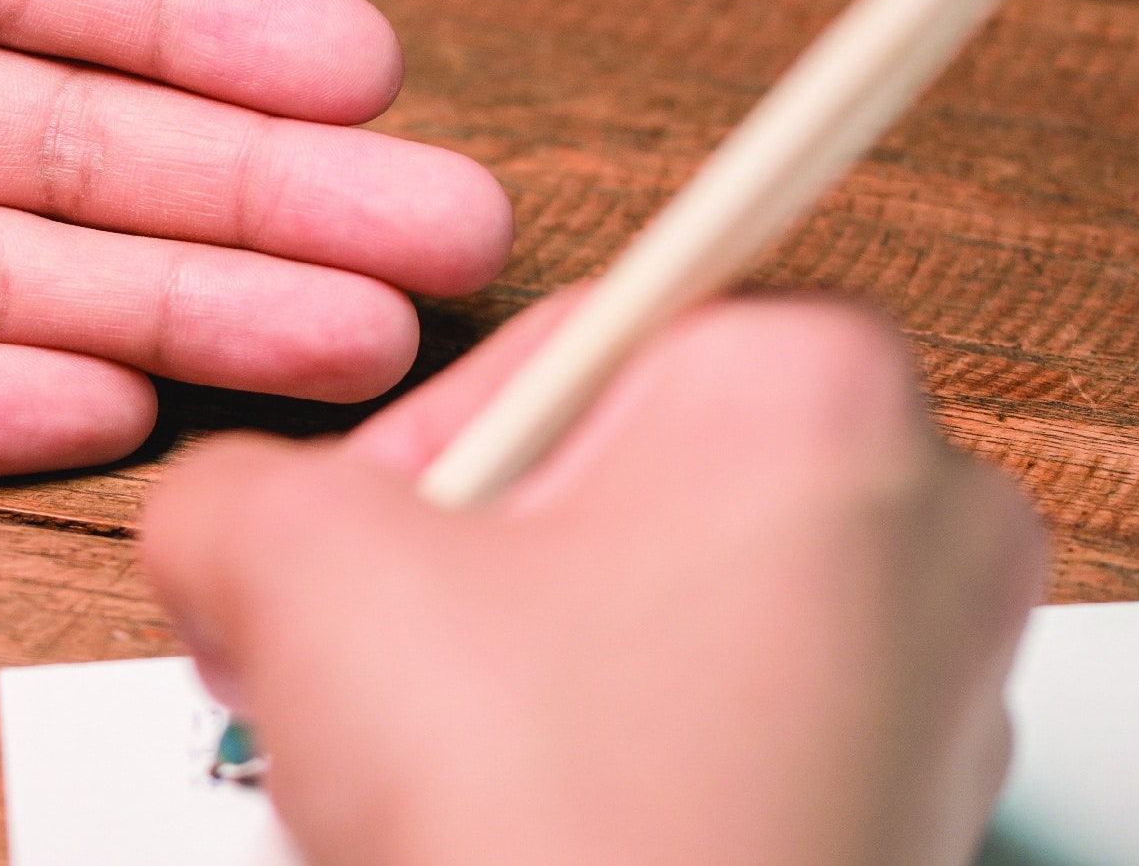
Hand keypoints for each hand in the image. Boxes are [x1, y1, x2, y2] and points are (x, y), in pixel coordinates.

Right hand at [141, 296, 1046, 864]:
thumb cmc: (557, 835)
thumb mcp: (296, 577)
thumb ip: (221, 485)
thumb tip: (212, 513)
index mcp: (809, 391)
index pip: (565, 323)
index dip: (418, 433)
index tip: (360, 528)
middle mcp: (916, 516)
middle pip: (609, 466)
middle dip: (454, 559)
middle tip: (375, 650)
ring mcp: (925, 677)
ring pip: (650, 601)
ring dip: (509, 662)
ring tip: (439, 757)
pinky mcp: (898, 803)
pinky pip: (708, 717)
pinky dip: (598, 750)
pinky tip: (516, 820)